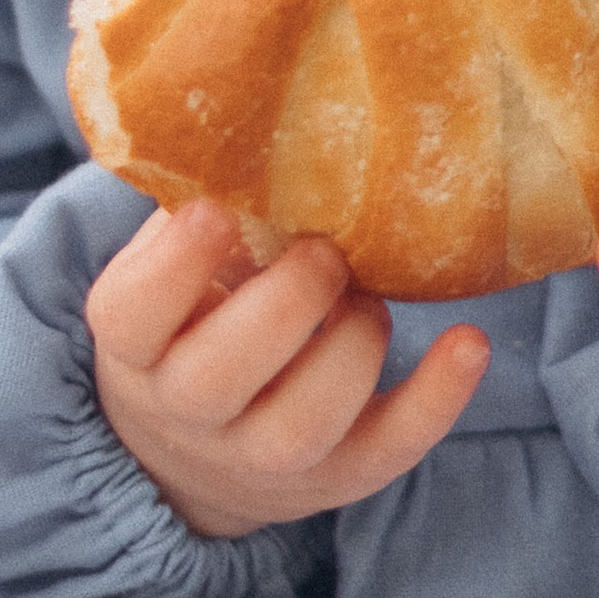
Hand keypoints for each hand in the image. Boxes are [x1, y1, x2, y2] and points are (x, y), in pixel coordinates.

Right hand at [88, 202, 488, 538]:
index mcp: (134, 346)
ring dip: (350, 348)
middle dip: (282, 305)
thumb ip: (196, 211)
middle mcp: (186, 412)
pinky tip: (469, 342)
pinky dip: (437, 400)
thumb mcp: (167, 272)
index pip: (129, 316)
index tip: (218, 211)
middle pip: (216, 378)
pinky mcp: (335, 476)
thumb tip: (255, 121)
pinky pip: (387, 451)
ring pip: (302, 423)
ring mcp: (259, 457)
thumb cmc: (192, 320)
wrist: (194, 452)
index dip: (175, 265)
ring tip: (367, 300)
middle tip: (324, 253)